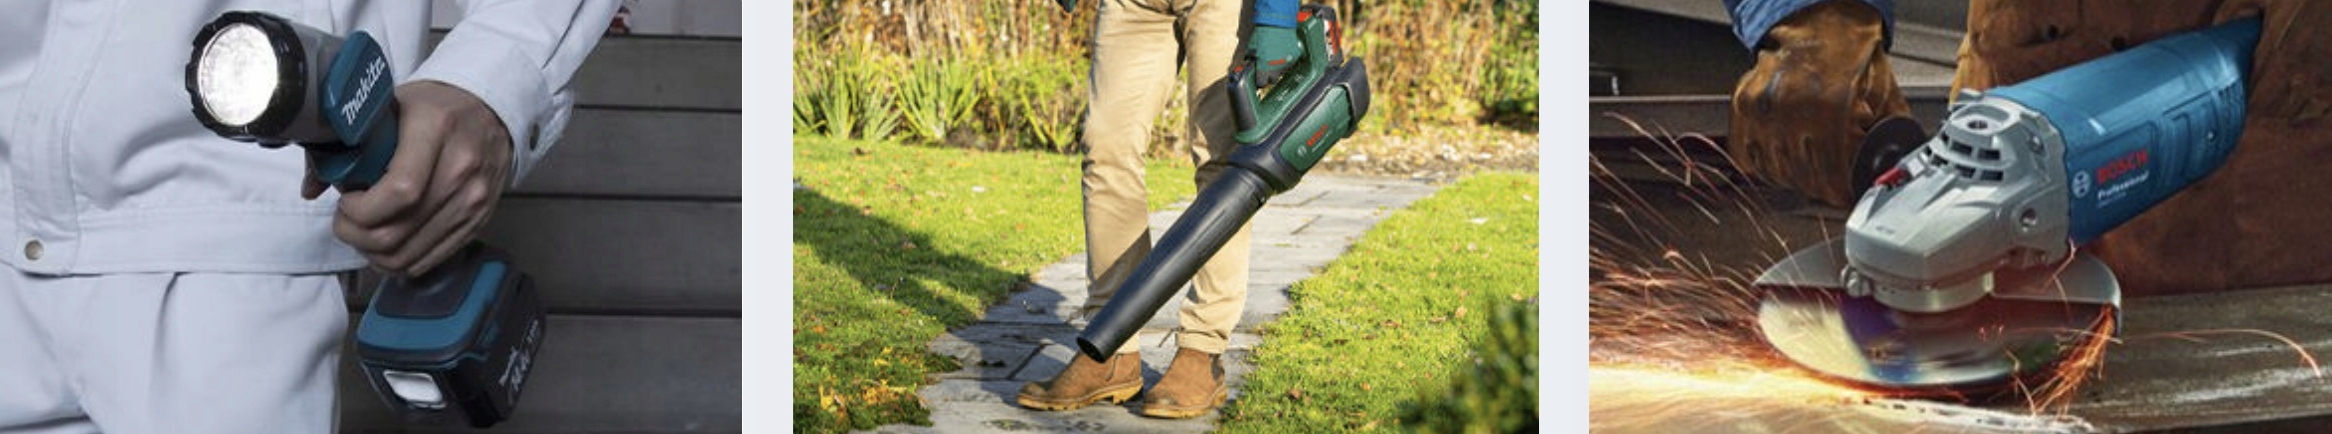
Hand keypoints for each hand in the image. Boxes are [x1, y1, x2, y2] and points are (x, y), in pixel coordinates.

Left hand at [324, 81, 512, 275]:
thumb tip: (312, 187)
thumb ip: (346, 144)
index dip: (361, 209)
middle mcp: (462, 168)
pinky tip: (389, 240)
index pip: (399, 192)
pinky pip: (430, 260)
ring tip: (364, 230)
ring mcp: (474, 199)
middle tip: (346, 220)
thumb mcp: (389, 107)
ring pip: (410, 254)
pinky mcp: (478, 221)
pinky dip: (401, 259)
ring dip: (374, 252)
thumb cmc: (435, 107)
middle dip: (357, 235)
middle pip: (398, 231)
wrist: (489, 110)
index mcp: (436, 130)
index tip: (346, 200)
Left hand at [1245, 25, 1300, 86]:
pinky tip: (1283, 52)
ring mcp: (1287, 63)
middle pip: (1273, 80)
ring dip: (1278, 67)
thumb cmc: (1263, 34)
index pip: (1261, 83)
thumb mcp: (1252, 48)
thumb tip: (1251, 62)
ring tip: (1275, 58)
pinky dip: (1287, 59)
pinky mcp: (1295, 57)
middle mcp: (1276, 69)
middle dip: (1269, 76)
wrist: (1277, 23)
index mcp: (1264, 68)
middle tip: (1267, 69)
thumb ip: (1252, 58)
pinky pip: (1290, 62)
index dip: (1259, 81)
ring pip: (1282, 71)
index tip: (1259, 79)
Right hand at [1727, 0, 1908, 206]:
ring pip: (1773, 169)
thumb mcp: (1882, 90)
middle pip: (1801, 175)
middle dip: (1819, 188)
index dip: (1837, 191)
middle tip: (1830, 189)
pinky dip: (1764, 165)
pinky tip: (1782, 163)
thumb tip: (1888, 166)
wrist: (1816, 20)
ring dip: (1793, 180)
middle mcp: (1788, 106)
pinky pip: (1747, 154)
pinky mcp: (1742, 105)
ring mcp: (1760, 106)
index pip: (1828, 170)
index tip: (1842, 196)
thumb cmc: (1848, 50)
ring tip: (1809, 177)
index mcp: (1827, 103)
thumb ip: (1885, 131)